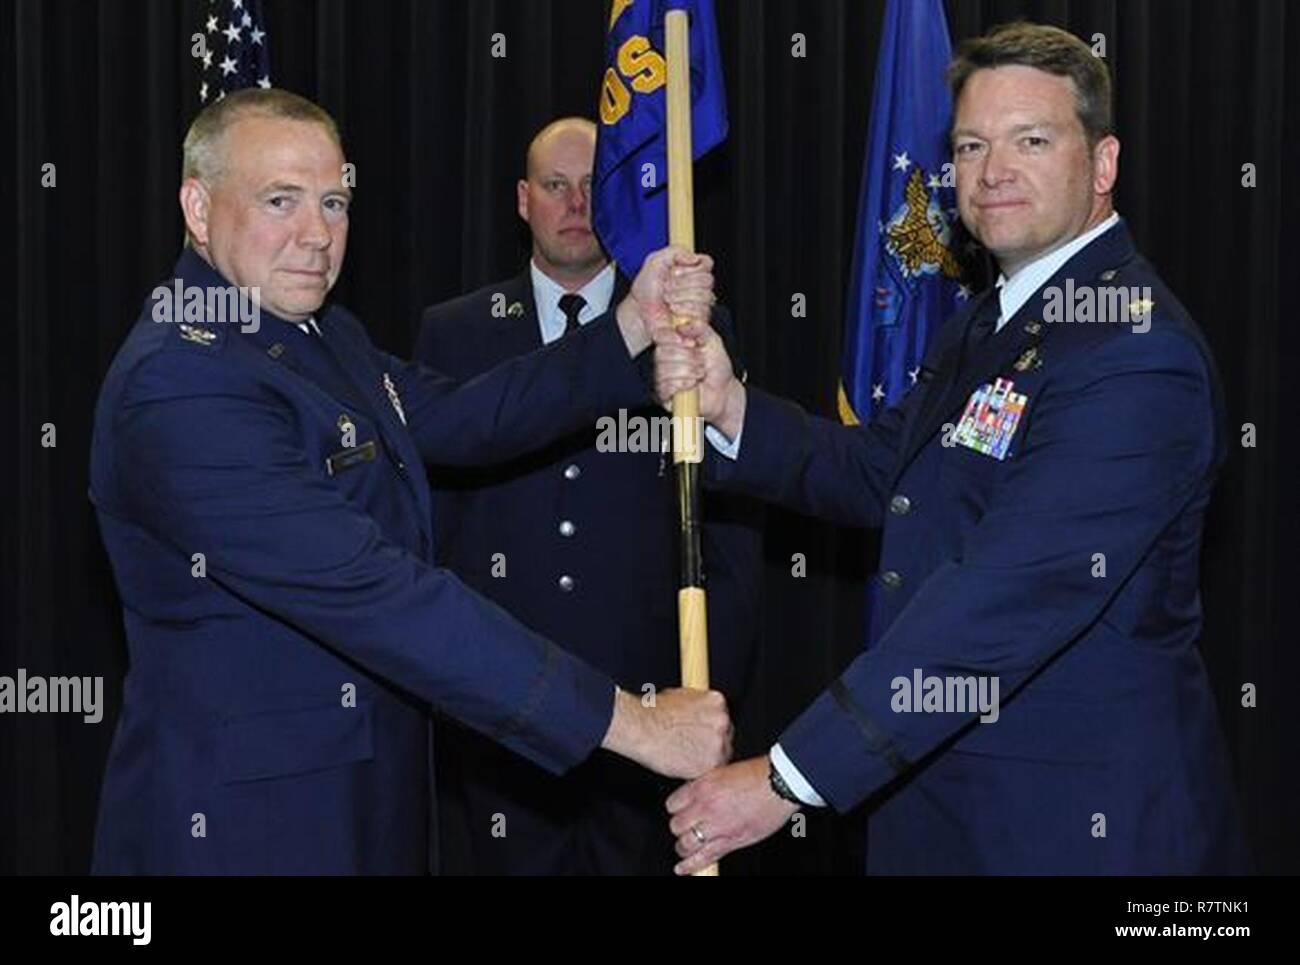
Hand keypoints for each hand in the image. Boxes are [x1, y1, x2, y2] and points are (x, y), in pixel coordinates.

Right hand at [601, 687, 731, 778]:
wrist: (640, 727)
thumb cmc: (652, 712)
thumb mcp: (680, 696)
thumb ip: (698, 705)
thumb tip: (699, 712)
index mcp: (716, 701)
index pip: (723, 718)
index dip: (711, 728)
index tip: (701, 734)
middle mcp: (722, 720)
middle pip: (726, 736)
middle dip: (711, 743)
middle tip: (691, 747)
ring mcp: (719, 742)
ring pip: (721, 755)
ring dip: (706, 758)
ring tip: (684, 755)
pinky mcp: (711, 762)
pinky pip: (710, 770)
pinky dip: (698, 770)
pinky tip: (682, 763)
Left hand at [616, 247, 715, 355]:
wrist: (639, 311)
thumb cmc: (647, 289)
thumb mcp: (655, 262)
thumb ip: (675, 251)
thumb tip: (694, 258)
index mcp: (692, 271)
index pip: (707, 263)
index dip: (692, 267)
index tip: (675, 272)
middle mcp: (699, 287)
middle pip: (707, 280)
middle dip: (682, 284)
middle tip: (666, 288)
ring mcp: (700, 305)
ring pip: (705, 298)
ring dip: (681, 298)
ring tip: (667, 300)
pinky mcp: (698, 322)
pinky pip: (703, 315)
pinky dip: (685, 311)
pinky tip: (674, 312)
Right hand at [653, 319, 746, 439]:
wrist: (723, 391)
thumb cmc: (717, 368)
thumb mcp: (713, 341)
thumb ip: (700, 328)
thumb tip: (683, 325)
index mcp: (674, 344)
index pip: (660, 335)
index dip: (672, 338)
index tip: (689, 343)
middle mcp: (665, 359)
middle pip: (663, 352)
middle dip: (688, 357)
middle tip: (700, 361)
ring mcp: (663, 376)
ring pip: (666, 369)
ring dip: (689, 371)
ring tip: (699, 373)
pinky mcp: (663, 393)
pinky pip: (666, 386)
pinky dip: (683, 384)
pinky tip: (691, 384)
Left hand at [666, 755, 797, 874]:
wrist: (778, 784)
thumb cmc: (757, 774)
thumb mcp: (722, 771)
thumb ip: (706, 785)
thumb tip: (696, 793)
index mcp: (702, 787)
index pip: (672, 804)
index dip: (675, 809)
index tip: (679, 811)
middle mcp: (706, 808)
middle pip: (677, 825)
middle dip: (679, 828)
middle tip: (684, 828)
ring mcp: (717, 826)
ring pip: (686, 844)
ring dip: (684, 846)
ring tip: (685, 847)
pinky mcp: (730, 842)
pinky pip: (704, 858)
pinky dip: (690, 866)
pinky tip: (682, 869)